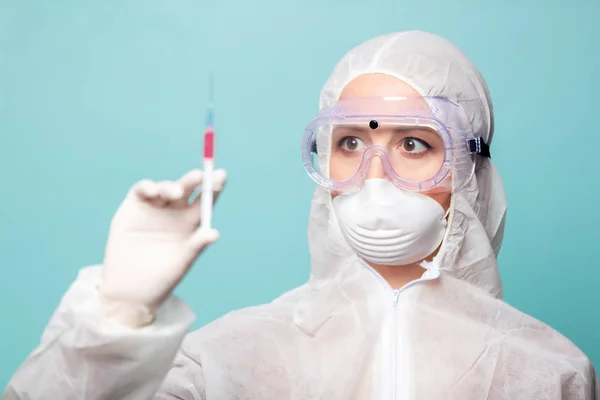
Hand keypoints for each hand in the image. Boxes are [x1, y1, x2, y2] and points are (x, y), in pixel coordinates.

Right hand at [98, 168, 226, 326]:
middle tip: (199, 175)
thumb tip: (214, 233)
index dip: (213, 186)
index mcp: (190, 222)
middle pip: (186, 189)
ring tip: (176, 192)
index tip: (221, 175)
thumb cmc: (161, 278)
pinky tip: (153, 191)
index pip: (204, 200)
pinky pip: (140, 191)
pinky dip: (147, 187)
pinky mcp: (132, 209)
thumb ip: (196, 246)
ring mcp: (153, 209)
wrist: (131, 291)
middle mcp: (173, 212)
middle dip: (193, 180)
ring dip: (171, 186)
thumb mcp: (182, 262)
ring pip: (164, 188)